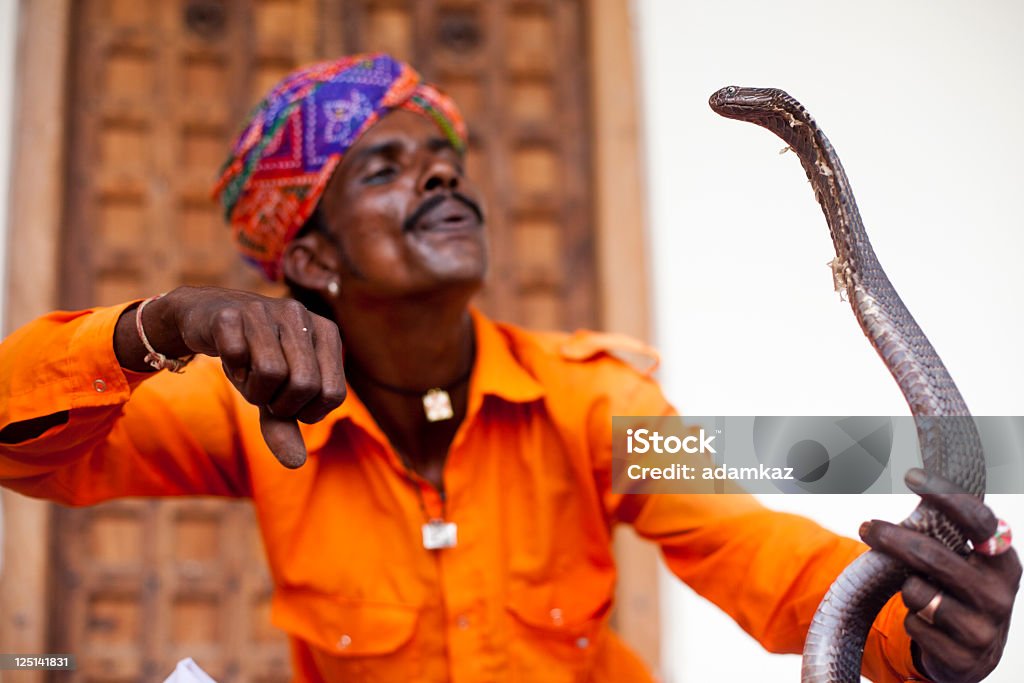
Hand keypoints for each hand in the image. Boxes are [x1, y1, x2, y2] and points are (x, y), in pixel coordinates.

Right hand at [115, 286, 345, 468]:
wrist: (207, 317)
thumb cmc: (254, 358)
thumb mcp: (275, 394)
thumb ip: (287, 427)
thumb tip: (295, 463)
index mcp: (326, 332)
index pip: (333, 394)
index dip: (308, 413)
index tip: (289, 403)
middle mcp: (301, 315)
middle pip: (304, 385)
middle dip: (280, 405)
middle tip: (266, 393)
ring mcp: (266, 310)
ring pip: (271, 372)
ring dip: (253, 390)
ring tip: (248, 376)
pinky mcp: (230, 313)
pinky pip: (236, 356)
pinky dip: (231, 368)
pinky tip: (230, 357)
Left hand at [859, 468, 1020, 682]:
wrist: (973, 652)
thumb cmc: (959, 590)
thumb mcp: (964, 560)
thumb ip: (946, 529)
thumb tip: (914, 475)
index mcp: (1002, 560)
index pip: (977, 520)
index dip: (946, 495)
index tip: (912, 475)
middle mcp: (998, 593)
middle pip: (930, 556)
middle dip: (891, 539)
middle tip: (866, 527)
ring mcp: (983, 628)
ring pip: (916, 592)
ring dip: (907, 590)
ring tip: (921, 594)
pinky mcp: (962, 657)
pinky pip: (914, 625)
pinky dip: (911, 621)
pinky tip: (926, 625)